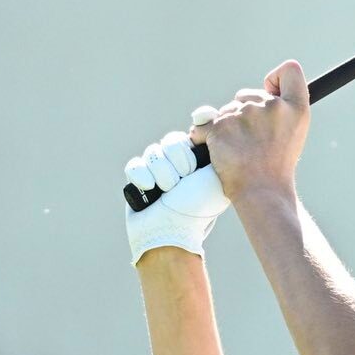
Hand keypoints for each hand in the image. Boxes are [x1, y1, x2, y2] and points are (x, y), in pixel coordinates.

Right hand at [123, 106, 230, 265]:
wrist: (173, 231)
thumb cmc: (199, 208)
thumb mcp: (218, 176)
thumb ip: (219, 148)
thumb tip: (212, 123)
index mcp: (197, 160)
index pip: (190, 134)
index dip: (189, 141)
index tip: (193, 151)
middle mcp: (177, 162)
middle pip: (171, 141)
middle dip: (178, 162)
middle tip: (184, 181)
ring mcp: (156, 170)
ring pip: (153, 152)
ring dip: (162, 174)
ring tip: (167, 191)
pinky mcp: (138, 179)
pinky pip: (135, 165)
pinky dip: (143, 178)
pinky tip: (150, 190)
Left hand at [187, 60, 310, 204]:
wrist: (262, 191)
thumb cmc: (277, 164)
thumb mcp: (295, 131)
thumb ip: (284, 105)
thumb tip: (264, 89)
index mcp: (295, 108)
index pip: (290, 70)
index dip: (275, 79)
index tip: (269, 94)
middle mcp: (271, 106)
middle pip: (247, 94)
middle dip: (244, 113)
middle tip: (252, 141)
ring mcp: (244, 115)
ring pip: (225, 111)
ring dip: (226, 128)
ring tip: (238, 151)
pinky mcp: (220, 127)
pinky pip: (203, 125)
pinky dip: (205, 137)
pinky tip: (217, 150)